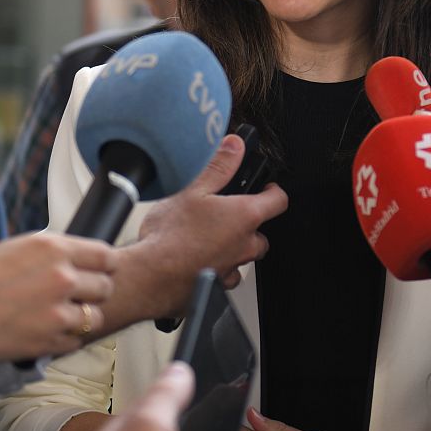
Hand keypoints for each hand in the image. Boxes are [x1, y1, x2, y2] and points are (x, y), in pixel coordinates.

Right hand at [0, 230, 115, 360]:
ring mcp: (58, 311)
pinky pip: (75, 341)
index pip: (106, 256)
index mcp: (54, 248)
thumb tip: (76, 260)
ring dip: (80, 319)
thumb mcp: (16, 248)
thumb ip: (51, 253)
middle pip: (105, 287)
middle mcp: (62, 277)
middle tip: (71, 298)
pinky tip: (41, 332)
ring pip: (95, 317)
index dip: (102, 266)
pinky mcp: (49, 340)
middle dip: (92, 293)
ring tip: (54, 317)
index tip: (95, 273)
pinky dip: (63, 339)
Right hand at [132, 134, 286, 301]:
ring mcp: (233, 266)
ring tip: (208, 234)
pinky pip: (227, 273)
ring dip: (233, 244)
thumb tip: (235, 147)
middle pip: (261, 231)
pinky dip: (219, 264)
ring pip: (244, 253)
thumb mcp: (193, 188)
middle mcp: (245, 244)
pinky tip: (199, 256)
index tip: (266, 187)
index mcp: (245, 216)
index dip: (273, 191)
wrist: (151, 276)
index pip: (278, 200)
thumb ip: (218, 166)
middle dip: (249, 222)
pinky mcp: (218, 284)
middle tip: (227, 212)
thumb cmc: (171, 235)